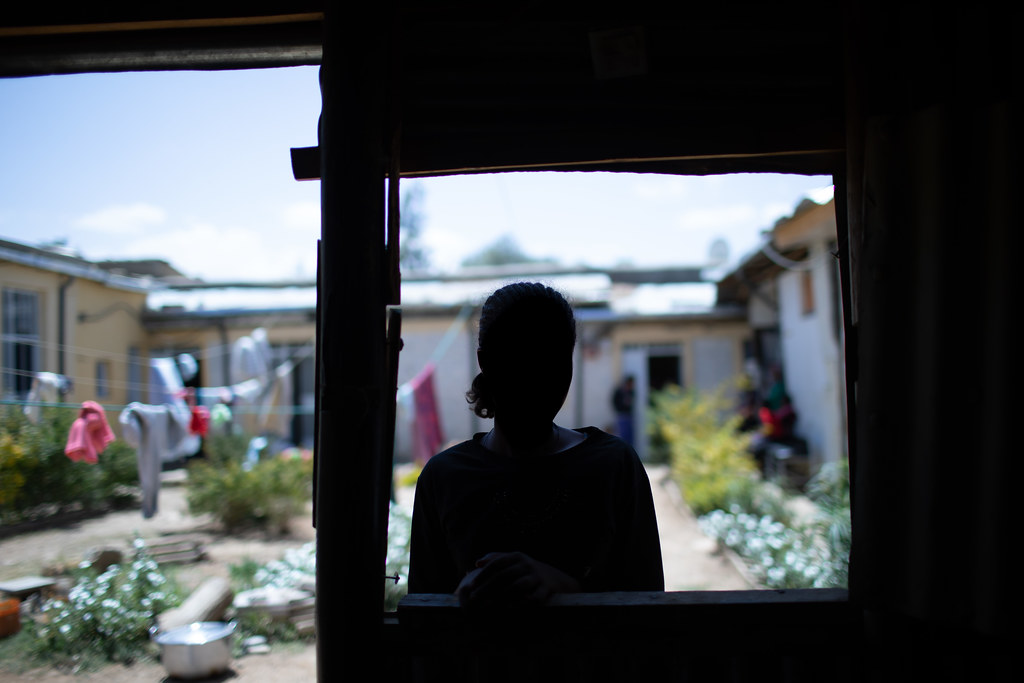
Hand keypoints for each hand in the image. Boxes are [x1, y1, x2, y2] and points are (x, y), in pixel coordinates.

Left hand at [455, 551, 580, 606]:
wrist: (557, 578)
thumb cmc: (528, 571)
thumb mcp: (515, 560)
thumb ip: (496, 559)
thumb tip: (477, 563)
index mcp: (517, 557)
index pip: (497, 563)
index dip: (483, 574)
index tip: (471, 585)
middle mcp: (527, 565)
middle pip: (504, 576)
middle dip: (487, 588)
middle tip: (474, 598)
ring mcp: (537, 577)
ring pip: (518, 587)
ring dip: (501, 597)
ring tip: (488, 606)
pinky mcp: (546, 590)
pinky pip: (534, 598)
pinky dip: (521, 604)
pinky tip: (510, 609)